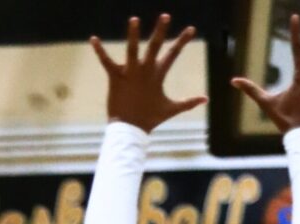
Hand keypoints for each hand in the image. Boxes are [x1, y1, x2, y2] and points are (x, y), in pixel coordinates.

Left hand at [90, 14, 206, 132]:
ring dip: (133, 34)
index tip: (191, 29)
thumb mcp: (171, 109)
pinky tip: (93, 39)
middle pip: (154, 46)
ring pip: (132, 50)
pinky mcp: (116, 78)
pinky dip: (99, 51)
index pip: (173, 54)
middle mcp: (145, 71)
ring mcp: (130, 73)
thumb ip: (188, 102)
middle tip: (165, 16)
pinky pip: (106, 62)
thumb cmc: (149, 119)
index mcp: (158, 75)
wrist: (130, 130)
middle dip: (160, 31)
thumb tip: (205, 99)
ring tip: (134, 19)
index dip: (182, 41)